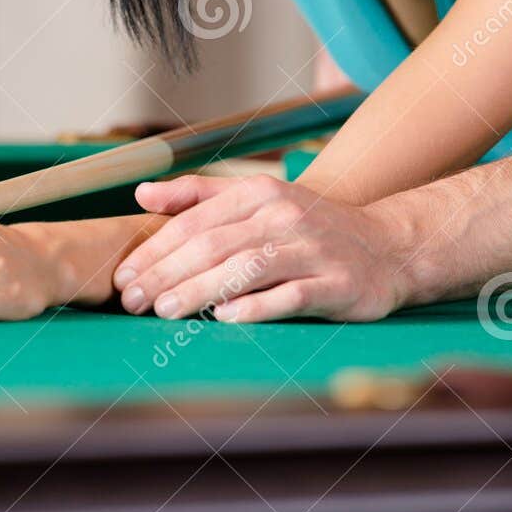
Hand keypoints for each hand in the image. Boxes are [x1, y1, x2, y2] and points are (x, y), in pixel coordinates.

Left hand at [113, 173, 408, 322]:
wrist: (389, 247)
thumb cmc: (311, 228)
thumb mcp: (260, 201)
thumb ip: (201, 197)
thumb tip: (141, 195)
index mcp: (262, 194)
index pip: (195, 220)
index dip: (154, 250)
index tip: (123, 277)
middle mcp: (286, 215)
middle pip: (214, 244)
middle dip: (166, 273)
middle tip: (131, 301)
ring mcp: (313, 249)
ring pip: (247, 268)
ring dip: (200, 290)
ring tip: (164, 310)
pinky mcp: (337, 284)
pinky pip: (291, 295)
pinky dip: (256, 306)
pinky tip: (225, 318)